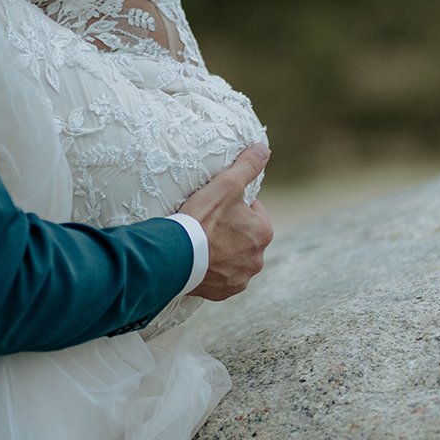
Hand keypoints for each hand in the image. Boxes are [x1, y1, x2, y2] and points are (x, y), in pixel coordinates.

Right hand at [177, 143, 272, 300]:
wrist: (176, 255)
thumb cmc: (203, 217)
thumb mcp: (226, 184)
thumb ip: (247, 166)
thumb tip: (263, 147)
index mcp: (263, 232)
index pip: (252, 211)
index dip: (233, 205)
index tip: (216, 206)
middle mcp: (258, 258)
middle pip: (244, 236)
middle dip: (230, 229)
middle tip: (206, 223)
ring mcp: (241, 277)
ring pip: (234, 257)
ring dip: (223, 250)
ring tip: (201, 242)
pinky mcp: (225, 291)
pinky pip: (222, 277)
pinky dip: (213, 269)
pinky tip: (199, 260)